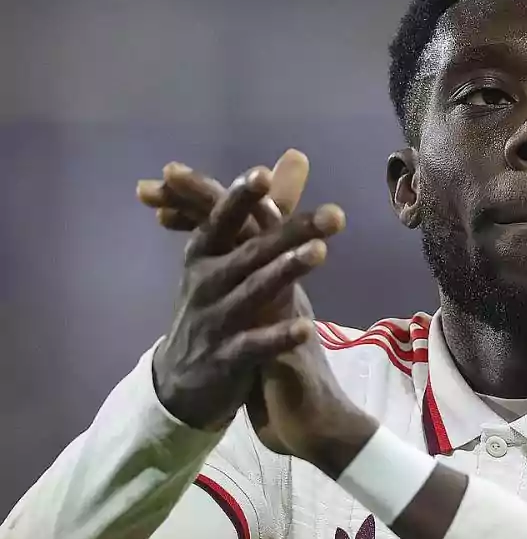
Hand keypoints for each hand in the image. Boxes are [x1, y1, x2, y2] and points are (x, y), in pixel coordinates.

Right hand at [144, 157, 378, 473]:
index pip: (222, 219)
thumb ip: (268, 208)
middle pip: (251, 252)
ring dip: (285, 272)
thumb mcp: (230, 256)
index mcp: (204, 254)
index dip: (240, 198)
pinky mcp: (226, 359)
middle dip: (290, 231)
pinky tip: (305, 328)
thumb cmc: (214, 305)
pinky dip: (278, 337)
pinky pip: (254, 346)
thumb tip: (294, 157)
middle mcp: (206, 282)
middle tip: (334, 213)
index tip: (261, 174)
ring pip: (253, 293)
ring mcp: (215, 322)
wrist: (180, 382)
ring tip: (319, 253)